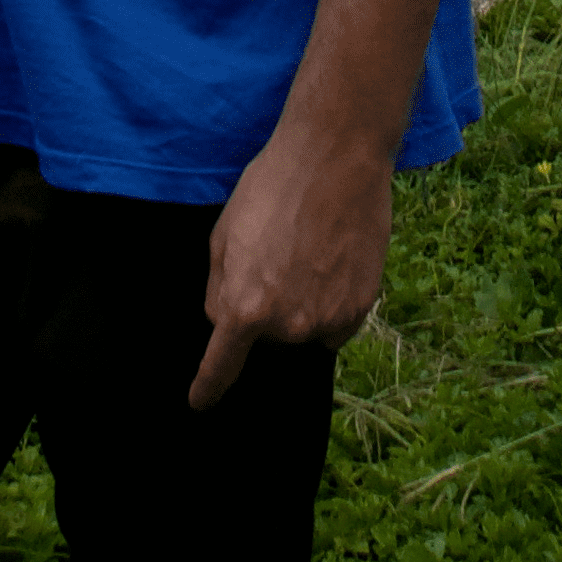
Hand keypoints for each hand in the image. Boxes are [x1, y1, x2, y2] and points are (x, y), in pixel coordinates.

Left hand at [189, 125, 392, 407]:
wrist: (336, 158)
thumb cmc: (273, 187)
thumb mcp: (223, 234)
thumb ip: (219, 289)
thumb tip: (224, 322)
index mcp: (245, 307)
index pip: (221, 367)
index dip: (207, 388)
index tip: (200, 403)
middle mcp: (287, 324)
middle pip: (263, 335)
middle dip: (259, 307)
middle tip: (273, 256)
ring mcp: (327, 319)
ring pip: (300, 330)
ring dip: (296, 306)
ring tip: (305, 252)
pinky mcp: (360, 308)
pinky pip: (333, 325)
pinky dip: (328, 305)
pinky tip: (328, 263)